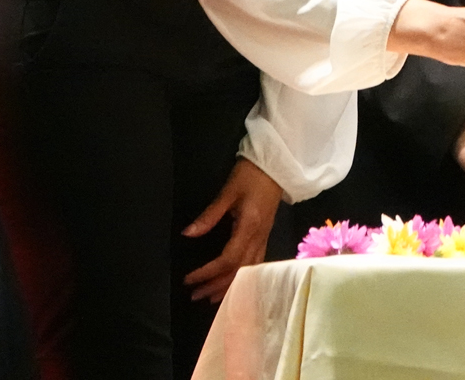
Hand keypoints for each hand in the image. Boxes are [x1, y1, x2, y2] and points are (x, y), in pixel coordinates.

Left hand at [181, 158, 281, 303]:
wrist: (276, 166)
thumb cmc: (250, 175)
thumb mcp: (228, 192)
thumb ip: (209, 215)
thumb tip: (188, 234)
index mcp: (249, 228)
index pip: (227, 259)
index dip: (208, 272)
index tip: (189, 279)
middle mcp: (258, 238)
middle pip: (238, 271)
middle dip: (216, 285)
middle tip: (195, 295)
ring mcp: (264, 238)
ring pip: (248, 270)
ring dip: (229, 285)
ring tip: (210, 297)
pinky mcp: (265, 236)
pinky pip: (255, 264)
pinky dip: (242, 277)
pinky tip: (233, 282)